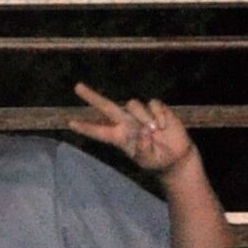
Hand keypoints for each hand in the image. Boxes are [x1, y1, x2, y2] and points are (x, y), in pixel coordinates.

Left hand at [69, 83, 195, 175]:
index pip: (100, 131)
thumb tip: (144, 132)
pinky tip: (165, 125)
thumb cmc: (157, 160)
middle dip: (92, 97)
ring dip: (144, 117)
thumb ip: (143, 149)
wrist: (176, 156)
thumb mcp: (148, 160)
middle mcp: (127, 123)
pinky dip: (159, 114)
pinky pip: (153, 103)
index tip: (70, 123)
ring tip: (156, 131)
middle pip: (106, 107)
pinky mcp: (156, 108)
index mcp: (120, 137)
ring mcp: (140, 114)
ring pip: (133, 104)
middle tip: (77, 87)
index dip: (86, 127)